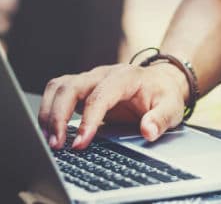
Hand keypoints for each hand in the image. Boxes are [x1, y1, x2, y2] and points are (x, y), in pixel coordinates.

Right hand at [38, 63, 188, 149]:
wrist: (161, 82)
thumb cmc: (164, 94)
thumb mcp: (171, 107)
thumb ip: (161, 119)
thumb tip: (148, 131)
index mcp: (125, 77)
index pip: (100, 96)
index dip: (88, 119)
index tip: (81, 142)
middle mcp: (103, 74)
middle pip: (71, 87)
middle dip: (59, 116)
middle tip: (57, 145)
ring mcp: (90, 79)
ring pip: (58, 87)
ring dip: (49, 113)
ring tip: (50, 141)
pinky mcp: (82, 88)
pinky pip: (57, 92)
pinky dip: (49, 110)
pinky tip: (50, 131)